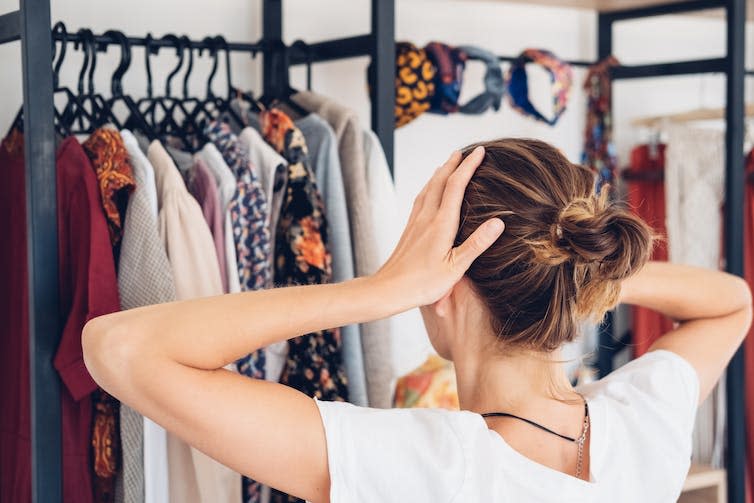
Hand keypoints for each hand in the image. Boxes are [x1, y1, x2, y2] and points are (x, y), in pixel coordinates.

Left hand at [374, 146, 504, 307]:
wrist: (388, 289)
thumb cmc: (422, 284)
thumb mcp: (456, 268)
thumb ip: (477, 244)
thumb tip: (498, 222)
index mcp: (441, 224)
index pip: (456, 186)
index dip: (469, 166)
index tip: (480, 151)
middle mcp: (426, 217)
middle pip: (440, 181)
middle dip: (454, 163)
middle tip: (465, 151)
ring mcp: (416, 222)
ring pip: (428, 188)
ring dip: (440, 173)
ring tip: (448, 164)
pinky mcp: (409, 229)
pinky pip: (420, 199)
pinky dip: (429, 187)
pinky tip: (429, 192)